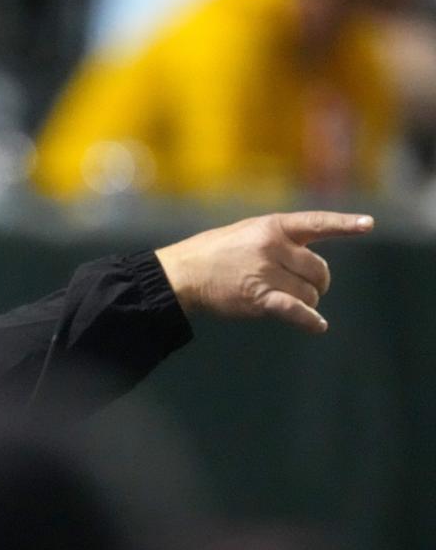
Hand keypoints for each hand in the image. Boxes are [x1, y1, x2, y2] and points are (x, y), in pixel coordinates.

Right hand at [155, 211, 373, 333]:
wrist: (182, 274)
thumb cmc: (210, 253)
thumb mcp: (246, 232)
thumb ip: (276, 239)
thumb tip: (304, 262)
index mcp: (271, 226)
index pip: (316, 222)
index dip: (344, 223)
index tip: (368, 225)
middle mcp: (272, 246)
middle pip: (318, 269)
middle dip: (318, 283)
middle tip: (311, 289)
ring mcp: (266, 272)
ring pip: (308, 293)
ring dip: (306, 302)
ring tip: (290, 303)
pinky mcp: (259, 297)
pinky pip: (295, 310)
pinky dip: (309, 320)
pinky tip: (317, 326)